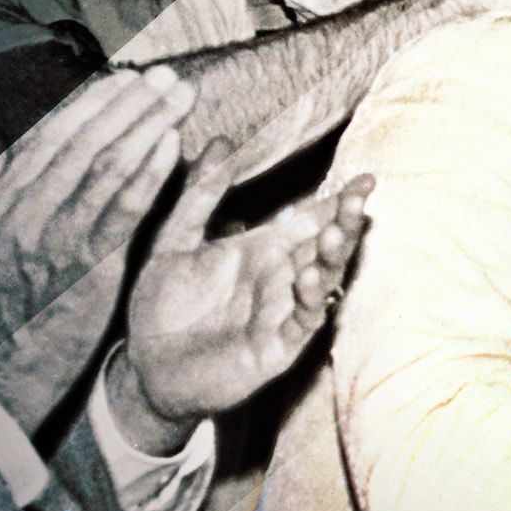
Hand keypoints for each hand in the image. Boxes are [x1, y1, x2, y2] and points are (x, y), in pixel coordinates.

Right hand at [0, 68, 195, 429]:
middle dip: (128, 103)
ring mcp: (57, 239)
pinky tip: (173, 144)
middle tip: (165, 77)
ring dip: (148, 125)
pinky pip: (123, 211)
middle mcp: (27, 212)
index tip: (122, 80)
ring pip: (107, 167)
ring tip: (179, 97)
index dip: (90, 105)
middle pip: (85, 143)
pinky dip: (150, 173)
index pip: (49, 138)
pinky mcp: (87, 270)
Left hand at [114, 155, 375, 455]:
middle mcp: (280, 278)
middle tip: (359, 198)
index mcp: (261, 250)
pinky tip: (308, 277)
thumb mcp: (174, 241)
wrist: (145, 369)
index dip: (338, 200)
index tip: (365, 177)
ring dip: (334, 257)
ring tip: (337, 232)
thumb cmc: (162, 308)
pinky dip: (311, 299)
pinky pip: (303, 320)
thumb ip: (199, 195)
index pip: (310, 219)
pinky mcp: (276, 347)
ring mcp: (282, 312)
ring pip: (324, 280)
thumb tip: (220, 141)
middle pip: (326, 246)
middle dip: (346, 222)